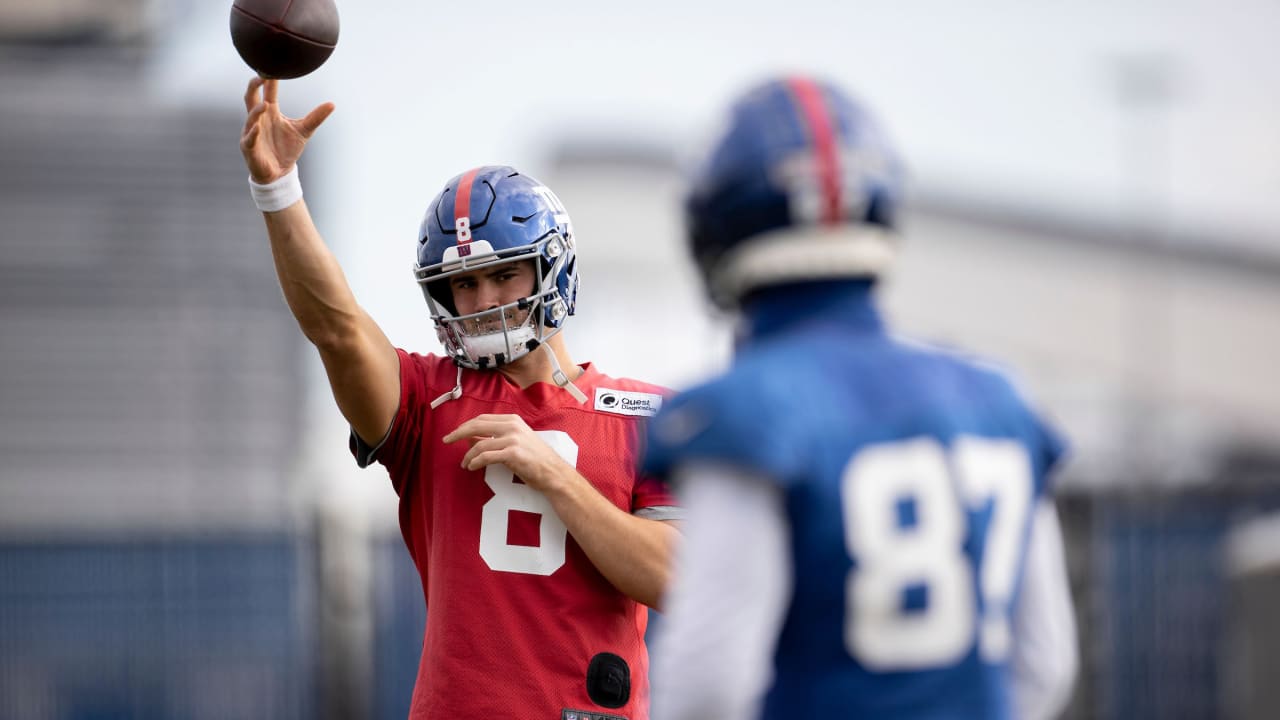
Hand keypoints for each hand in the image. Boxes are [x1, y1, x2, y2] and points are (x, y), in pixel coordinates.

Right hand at [240, 76, 334, 183]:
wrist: (280, 173)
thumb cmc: (287, 149)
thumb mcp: (304, 131)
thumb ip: (316, 117)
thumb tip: (332, 104)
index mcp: (270, 112)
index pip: (268, 92)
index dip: (269, 80)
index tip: (273, 66)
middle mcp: (258, 119)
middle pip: (251, 98)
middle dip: (254, 87)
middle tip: (260, 75)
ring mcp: (251, 132)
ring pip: (250, 118)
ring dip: (256, 111)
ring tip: (265, 105)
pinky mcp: (249, 147)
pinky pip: (249, 138)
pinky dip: (253, 133)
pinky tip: (257, 128)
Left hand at [443, 414, 569, 491]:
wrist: (553, 472)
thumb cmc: (534, 459)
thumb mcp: (515, 442)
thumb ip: (495, 437)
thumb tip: (470, 438)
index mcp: (512, 420)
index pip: (482, 418)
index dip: (465, 425)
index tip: (454, 433)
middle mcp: (512, 425)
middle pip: (477, 425)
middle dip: (458, 433)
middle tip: (447, 440)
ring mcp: (513, 438)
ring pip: (480, 443)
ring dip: (468, 455)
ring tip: (464, 464)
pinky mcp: (513, 453)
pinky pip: (486, 456)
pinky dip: (476, 462)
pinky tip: (472, 467)